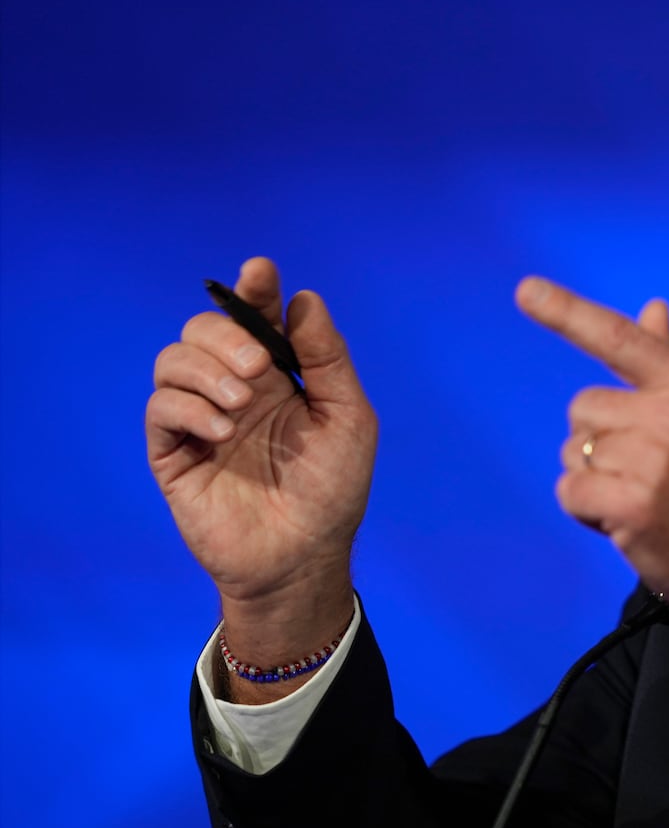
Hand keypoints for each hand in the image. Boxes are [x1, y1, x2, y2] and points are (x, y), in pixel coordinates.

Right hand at [147, 257, 376, 683]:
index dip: (253, 289)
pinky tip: (222, 430)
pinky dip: (189, 407)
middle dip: (226, 334)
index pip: (256, 317)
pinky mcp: (174, 452)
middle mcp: (236, 389)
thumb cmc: (333, 490)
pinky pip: (160, 408)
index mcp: (280, 376)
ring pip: (173, 360)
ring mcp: (201, 419)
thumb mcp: (348, 419)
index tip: (260, 271)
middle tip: (257, 367)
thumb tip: (304, 299)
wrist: (303, 555)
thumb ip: (327, 359)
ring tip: (241, 405)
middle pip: (203, 329)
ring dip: (205, 370)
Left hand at [516, 277, 668, 633]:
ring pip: (574, 452)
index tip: (525, 290)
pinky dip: (587, 511)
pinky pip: (570, 490)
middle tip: (647, 475)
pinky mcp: (631, 502)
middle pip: (584, 409)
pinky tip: (628, 524)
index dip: (568, 312)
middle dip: (600, 442)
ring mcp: (652, 458)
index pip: (622, 340)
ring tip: (644, 500)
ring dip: (595, 479)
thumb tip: (652, 308)